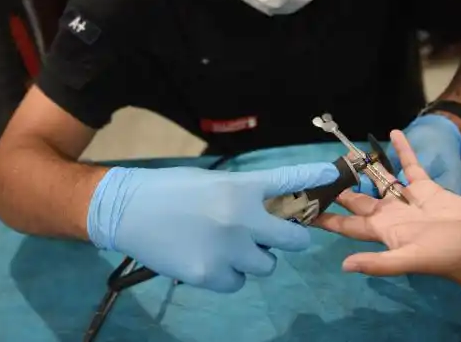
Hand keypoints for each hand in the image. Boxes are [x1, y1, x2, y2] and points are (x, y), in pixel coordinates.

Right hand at [86, 163, 339, 292]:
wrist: (127, 210)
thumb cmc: (169, 190)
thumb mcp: (212, 182)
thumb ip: (243, 196)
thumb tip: (270, 211)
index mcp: (239, 188)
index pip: (287, 182)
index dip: (313, 180)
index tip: (332, 177)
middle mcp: (240, 218)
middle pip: (292, 240)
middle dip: (291, 239)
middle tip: (278, 237)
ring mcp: (228, 250)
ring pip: (266, 265)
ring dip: (254, 258)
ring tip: (226, 246)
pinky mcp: (211, 274)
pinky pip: (238, 282)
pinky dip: (229, 275)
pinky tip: (208, 259)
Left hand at [317, 130, 460, 290]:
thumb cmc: (445, 255)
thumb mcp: (409, 258)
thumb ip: (378, 262)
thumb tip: (345, 267)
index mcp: (382, 230)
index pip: (346, 225)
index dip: (326, 218)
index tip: (303, 209)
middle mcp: (390, 215)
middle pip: (358, 199)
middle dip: (339, 189)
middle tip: (319, 172)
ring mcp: (408, 200)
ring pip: (381, 180)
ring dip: (366, 167)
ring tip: (347, 151)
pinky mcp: (427, 188)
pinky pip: (410, 166)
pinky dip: (402, 151)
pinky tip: (393, 133)